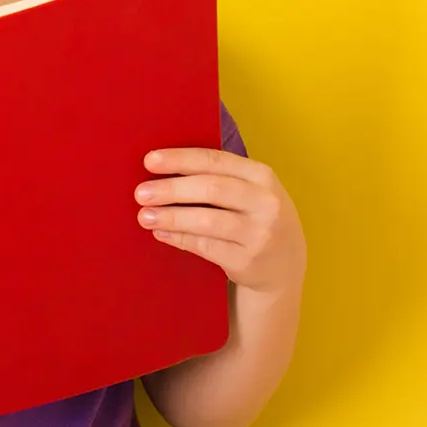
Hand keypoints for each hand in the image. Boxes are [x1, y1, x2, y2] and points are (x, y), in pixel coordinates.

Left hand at [136, 148, 305, 295]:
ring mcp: (259, 234)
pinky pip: (206, 246)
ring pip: (207, 221)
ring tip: (145, 216)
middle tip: (141, 192)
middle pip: (211, 189)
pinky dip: (180, 238)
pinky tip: (162, 233)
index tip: (149, 161)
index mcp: (262, 176)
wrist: (284, 267)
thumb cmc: (255, 219)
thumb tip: (163, 169)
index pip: (216, 161)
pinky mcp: (248, 261)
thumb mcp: (251, 192)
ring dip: (171, 217)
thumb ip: (219, 178)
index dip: (180, 159)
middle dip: (172, 189)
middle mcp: (265, 203)